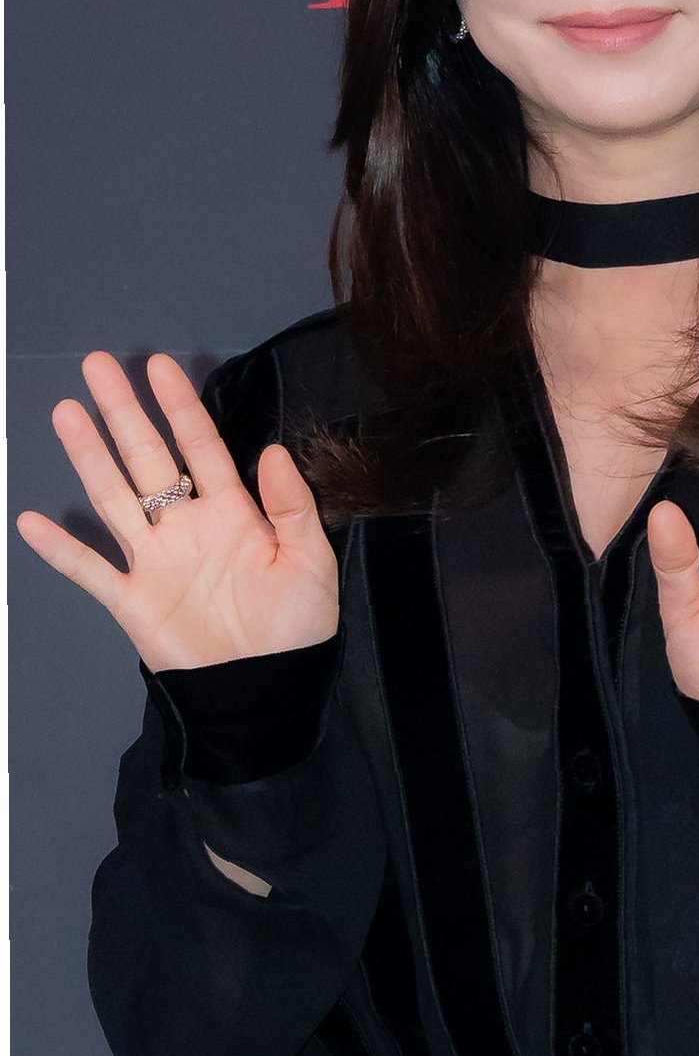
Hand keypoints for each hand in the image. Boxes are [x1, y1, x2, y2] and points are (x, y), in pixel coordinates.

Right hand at [16, 351, 338, 672]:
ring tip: (67, 412)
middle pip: (148, 458)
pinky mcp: (132, 601)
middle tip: (99, 365)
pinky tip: (30, 521)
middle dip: (124, 412)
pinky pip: (90, 571)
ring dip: (90, 456)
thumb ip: (291, 505)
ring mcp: (154, 561)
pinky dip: (61, 549)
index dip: (180, 406)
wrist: (268, 689)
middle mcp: (186, 526)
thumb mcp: (310, 560)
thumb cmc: (296, 626)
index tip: (159, 366)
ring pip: (114, 497)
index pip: (201, 446)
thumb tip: (271, 449)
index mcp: (231, 512)